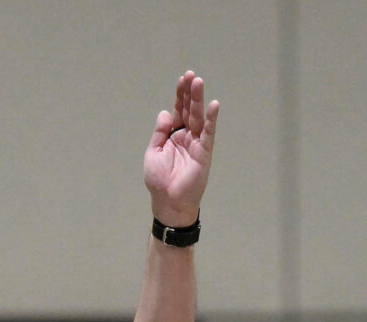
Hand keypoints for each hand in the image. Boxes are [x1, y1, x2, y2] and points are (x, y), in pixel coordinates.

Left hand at [143, 70, 217, 224]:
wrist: (167, 201)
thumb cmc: (159, 180)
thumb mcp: (153, 152)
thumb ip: (160, 132)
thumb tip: (166, 111)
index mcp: (173, 134)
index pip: (178, 109)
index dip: (180, 95)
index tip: (182, 79)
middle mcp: (186, 135)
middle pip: (189, 109)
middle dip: (190, 93)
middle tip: (192, 76)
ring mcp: (196, 143)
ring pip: (198, 117)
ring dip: (199, 100)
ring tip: (199, 83)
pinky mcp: (204, 152)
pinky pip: (208, 133)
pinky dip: (211, 120)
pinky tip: (213, 105)